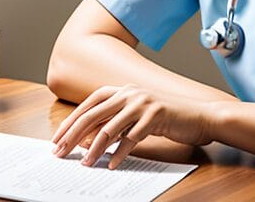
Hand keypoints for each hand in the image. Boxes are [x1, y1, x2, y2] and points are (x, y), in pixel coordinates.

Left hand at [51, 84, 213, 168]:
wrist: (197, 116)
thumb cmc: (165, 118)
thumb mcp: (136, 115)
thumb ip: (114, 121)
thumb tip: (85, 139)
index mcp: (122, 90)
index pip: (89, 104)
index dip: (71, 121)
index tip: (57, 139)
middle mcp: (130, 92)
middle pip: (94, 115)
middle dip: (73, 135)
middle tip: (61, 152)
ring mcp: (143, 102)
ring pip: (110, 128)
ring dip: (94, 149)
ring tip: (85, 164)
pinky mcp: (156, 115)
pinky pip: (132, 137)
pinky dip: (119, 153)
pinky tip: (112, 164)